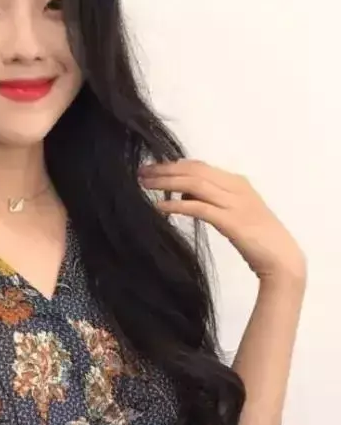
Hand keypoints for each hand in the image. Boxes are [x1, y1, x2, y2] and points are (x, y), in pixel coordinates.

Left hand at [138, 159, 306, 289]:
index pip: (198, 165)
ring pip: (194, 184)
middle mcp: (236, 187)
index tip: (152, 167)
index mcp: (237, 182)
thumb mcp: (232, 211)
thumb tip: (181, 191)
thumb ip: (211, 198)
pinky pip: (198, 207)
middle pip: (193, 170)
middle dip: (164, 170)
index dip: (173, 165)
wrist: (282, 259)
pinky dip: (176, 204)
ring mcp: (235, 203)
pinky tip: (159, 207)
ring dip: (166, 182)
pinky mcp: (231, 221)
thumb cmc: (257, 238)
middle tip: (141, 172)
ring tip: (144, 185)